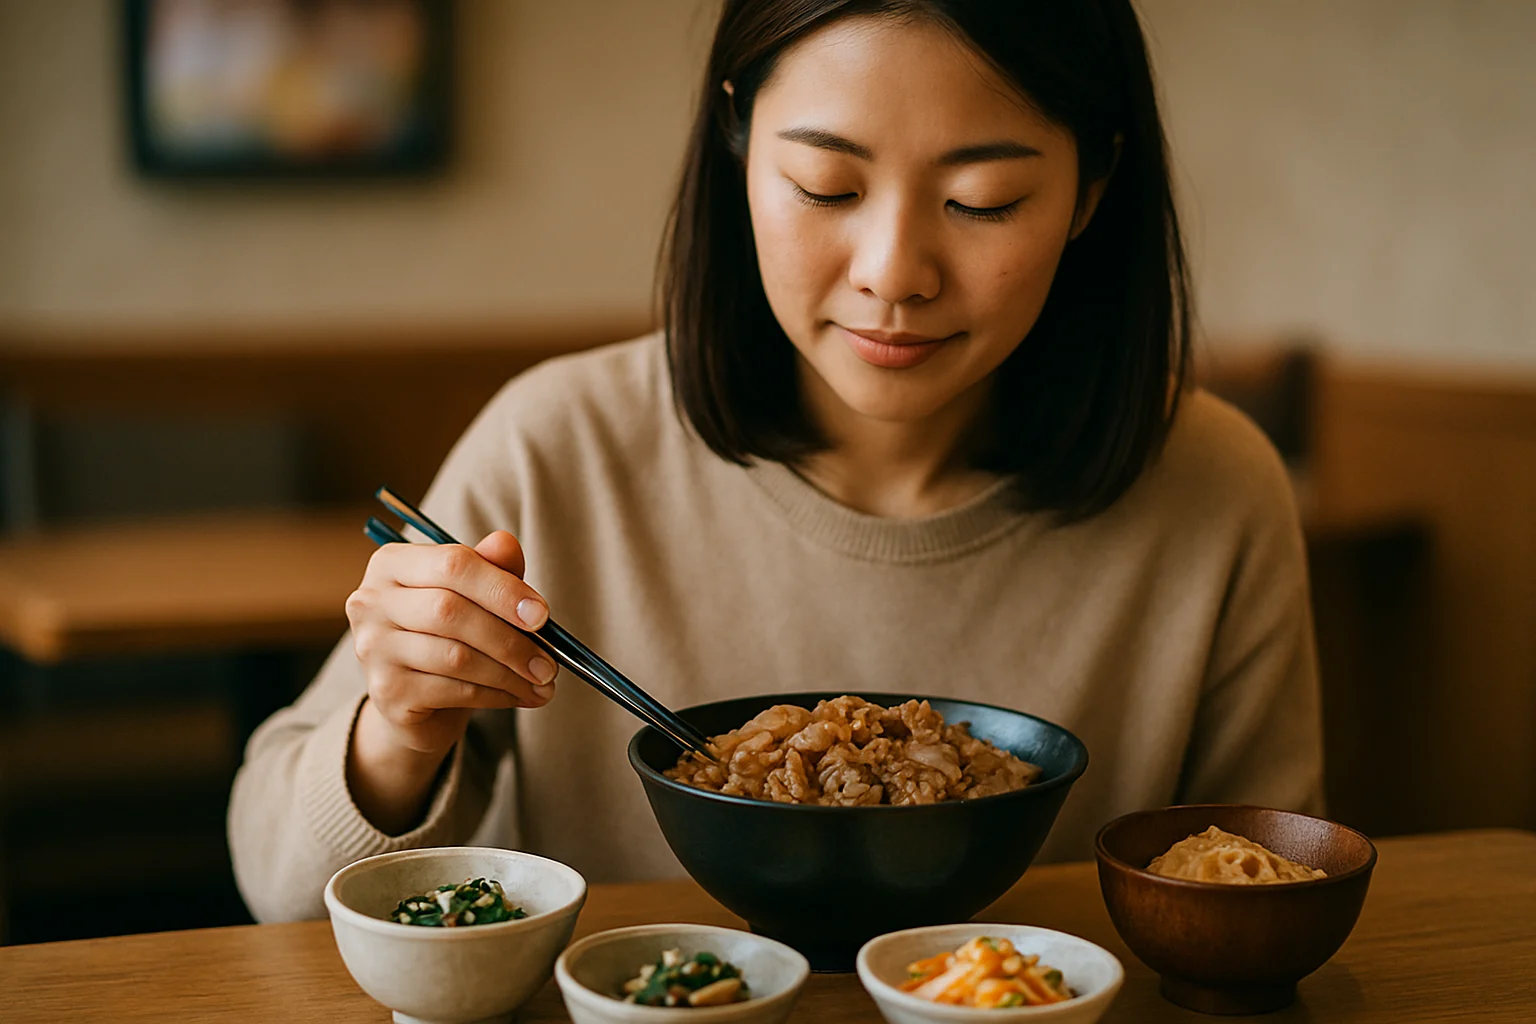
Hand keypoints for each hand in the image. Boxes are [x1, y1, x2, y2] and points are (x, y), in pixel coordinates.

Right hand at [343, 531, 555, 831]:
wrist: (418, 698)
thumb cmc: (451, 634)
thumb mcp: (475, 596)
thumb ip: (492, 567)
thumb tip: (506, 542)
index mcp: (392, 563)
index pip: (453, 564)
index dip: (503, 588)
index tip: (542, 615)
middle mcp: (370, 601)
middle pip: (450, 611)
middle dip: (510, 638)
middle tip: (550, 662)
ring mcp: (372, 648)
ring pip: (455, 657)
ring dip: (510, 673)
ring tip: (542, 682)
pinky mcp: (386, 692)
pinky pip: (453, 691)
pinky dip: (496, 695)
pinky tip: (519, 696)